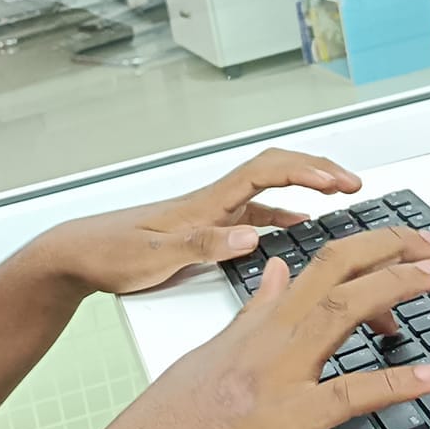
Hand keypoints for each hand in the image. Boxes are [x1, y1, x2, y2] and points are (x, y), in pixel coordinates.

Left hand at [32, 148, 362, 299]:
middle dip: (318, 171)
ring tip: (343, 200)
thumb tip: (250, 237)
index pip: (265, 172)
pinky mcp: (206, 232)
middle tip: (355, 183)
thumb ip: (202, 246)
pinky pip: (256, 217)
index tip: (338, 182)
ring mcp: (211, 216)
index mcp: (205, 204)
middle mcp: (213, 203)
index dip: (305, 172)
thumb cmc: (108, 253)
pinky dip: (285, 220)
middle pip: (275, 171)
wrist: (74, 256)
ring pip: (269, 193)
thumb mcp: (154, 257)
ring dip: (306, 191)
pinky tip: (299, 234)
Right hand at [67, 227, 429, 428]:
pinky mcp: (286, 421)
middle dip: (386, 249)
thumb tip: (274, 278)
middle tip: (429, 245)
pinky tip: (427, 375)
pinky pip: (351, 394)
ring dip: (395, 287)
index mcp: (250, 328)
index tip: (392, 243)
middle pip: (333, 273)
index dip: (359, 248)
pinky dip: (394, 381)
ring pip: (342, 310)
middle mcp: (266, 341)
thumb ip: (249, 317)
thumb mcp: (208, 358)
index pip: (311, 267)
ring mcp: (277, 378)